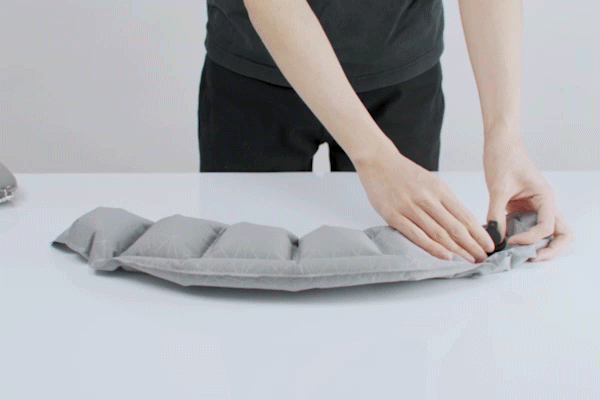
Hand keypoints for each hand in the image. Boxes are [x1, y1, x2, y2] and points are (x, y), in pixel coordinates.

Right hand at [353, 138, 495, 262]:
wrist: (378, 162)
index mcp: (439, 190)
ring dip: (457, 249)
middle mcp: (427, 199)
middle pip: (455, 226)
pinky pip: (416, 235)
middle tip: (484, 257)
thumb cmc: (404, 174)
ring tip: (469, 259)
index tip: (489, 245)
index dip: (478, 232)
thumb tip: (462, 222)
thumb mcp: (430, 182)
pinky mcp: (393, 216)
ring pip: (438, 232)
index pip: (464, 215)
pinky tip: (445, 256)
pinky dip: (432, 247)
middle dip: (472, 244)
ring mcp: (409, 208)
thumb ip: (444, 201)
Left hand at [484, 133, 572, 261]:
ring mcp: (535, 207)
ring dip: (535, 245)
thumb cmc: (504, 158)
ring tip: (515, 253)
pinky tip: (503, 240)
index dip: (530, 239)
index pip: (547, 227)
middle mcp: (545, 204)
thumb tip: (494, 237)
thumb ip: (496, 214)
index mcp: (545, 197)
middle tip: (528, 258)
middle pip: (560, 234)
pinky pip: (527, 227)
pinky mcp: (522, 208)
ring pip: (546, 233)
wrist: (500, 144)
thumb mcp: (498, 187)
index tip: (510, 241)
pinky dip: (520, 237)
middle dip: (548, 250)